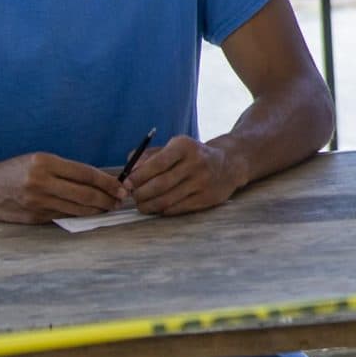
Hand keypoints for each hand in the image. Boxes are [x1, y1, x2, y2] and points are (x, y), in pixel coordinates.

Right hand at [0, 152, 126, 223]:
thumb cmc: (17, 170)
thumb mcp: (40, 160)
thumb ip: (68, 170)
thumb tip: (101, 181)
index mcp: (45, 162)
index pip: (85, 173)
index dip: (107, 181)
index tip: (121, 186)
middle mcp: (41, 182)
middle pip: (85, 193)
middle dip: (107, 198)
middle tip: (120, 200)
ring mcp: (37, 202)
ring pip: (78, 208)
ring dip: (98, 210)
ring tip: (109, 207)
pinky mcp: (34, 217)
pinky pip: (65, 216)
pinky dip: (81, 215)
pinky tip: (90, 213)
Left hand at [125, 135, 245, 215]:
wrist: (228, 164)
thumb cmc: (192, 156)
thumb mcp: (174, 147)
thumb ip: (148, 155)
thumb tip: (128, 170)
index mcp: (184, 146)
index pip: (156, 163)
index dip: (138, 176)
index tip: (126, 184)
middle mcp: (196, 163)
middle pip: (160, 184)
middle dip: (140, 193)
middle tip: (132, 197)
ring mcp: (202, 182)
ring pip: (167, 199)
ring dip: (149, 205)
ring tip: (141, 205)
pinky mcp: (207, 198)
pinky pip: (178, 208)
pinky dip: (163, 210)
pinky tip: (158, 207)